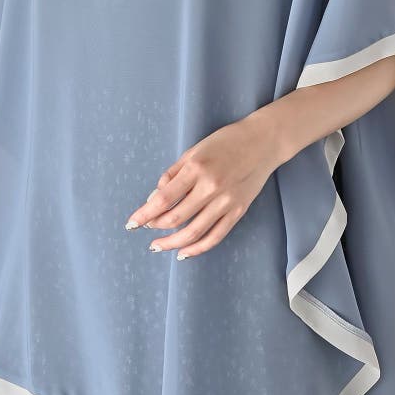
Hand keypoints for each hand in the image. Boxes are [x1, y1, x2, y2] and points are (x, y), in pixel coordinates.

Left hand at [124, 111, 283, 259]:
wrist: (263, 142)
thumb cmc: (225, 142)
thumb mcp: (194, 150)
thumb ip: (172, 174)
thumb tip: (154, 198)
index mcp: (196, 168)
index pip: (163, 199)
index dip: (144, 214)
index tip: (131, 223)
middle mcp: (211, 187)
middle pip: (176, 218)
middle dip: (155, 228)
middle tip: (145, 229)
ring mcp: (227, 201)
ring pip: (194, 232)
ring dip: (172, 243)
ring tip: (158, 246)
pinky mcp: (238, 211)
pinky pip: (215, 236)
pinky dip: (198, 248)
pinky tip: (183, 253)